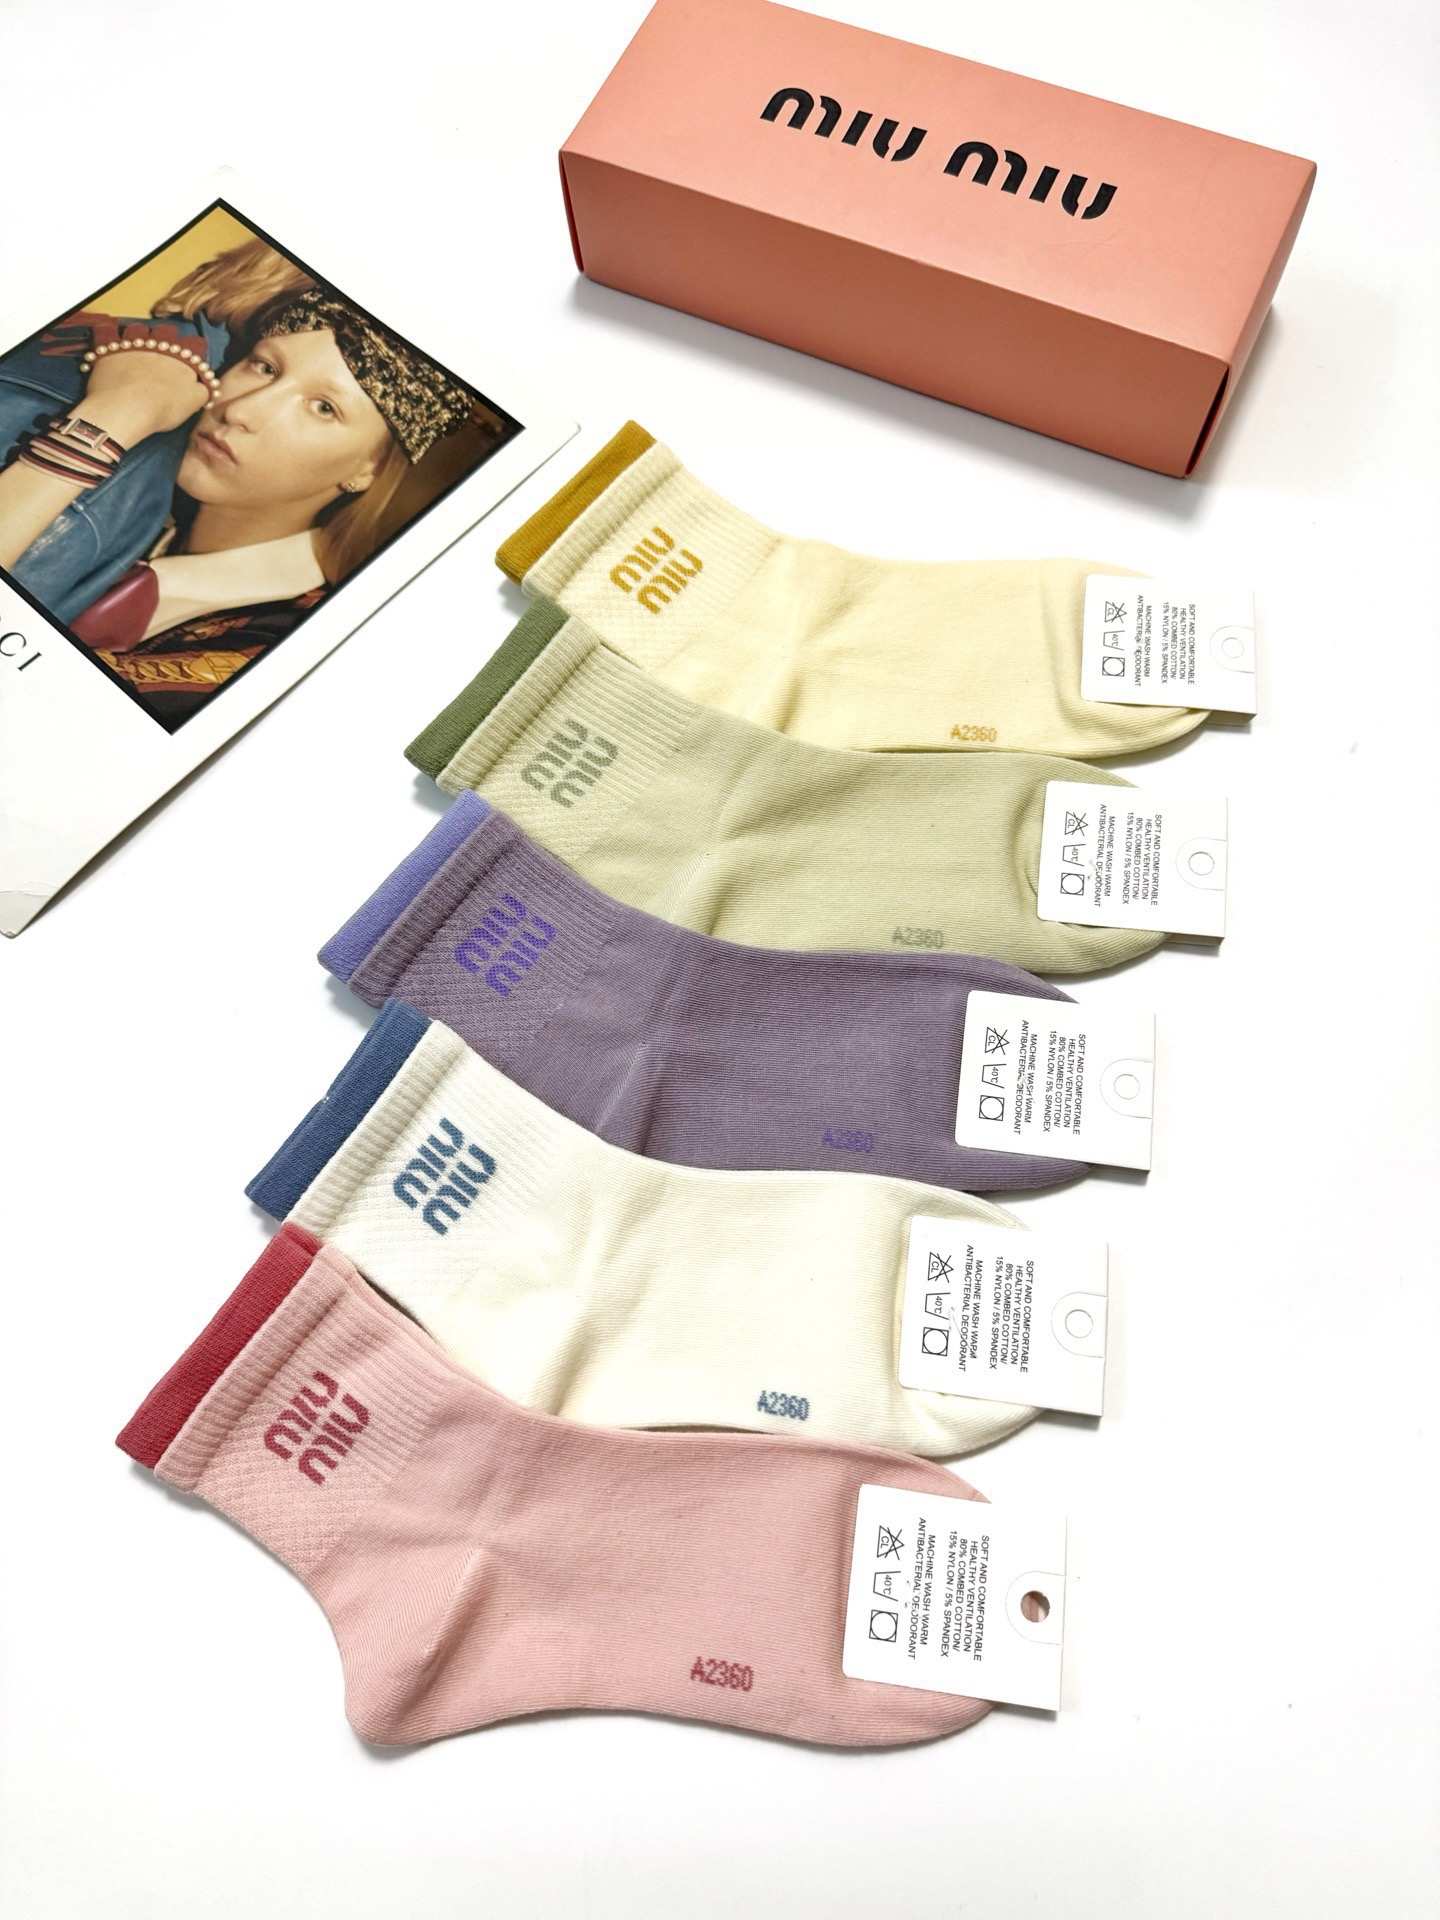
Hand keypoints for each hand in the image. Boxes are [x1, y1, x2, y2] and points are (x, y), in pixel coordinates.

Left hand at [81, 339, 211, 446]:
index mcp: (183, 356)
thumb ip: (203, 390)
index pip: (196, 344)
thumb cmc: (165, 407)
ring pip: (139, 329)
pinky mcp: (110, 348)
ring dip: (141, 335)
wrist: (127, 407)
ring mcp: (134, 343)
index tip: (194, 361)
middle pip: (167, 331)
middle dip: (168, 338)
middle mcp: (160, 344)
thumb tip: (207, 386)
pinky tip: (113, 345)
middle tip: (166, 353)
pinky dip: (111, 337)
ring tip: (139, 347)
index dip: (196, 351)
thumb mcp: (194, 402)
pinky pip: (109, 334)